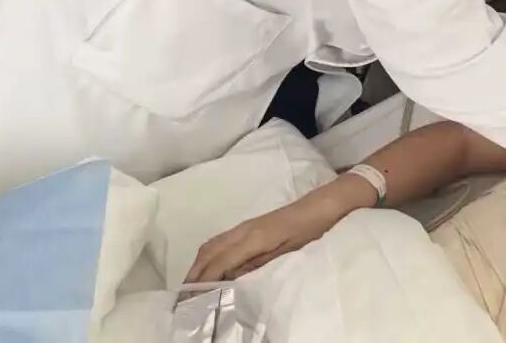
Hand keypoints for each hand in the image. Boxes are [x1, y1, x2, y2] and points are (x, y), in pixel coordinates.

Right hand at [185, 179, 370, 282]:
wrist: (324, 204)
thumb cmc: (311, 229)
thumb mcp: (288, 252)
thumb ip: (259, 264)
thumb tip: (230, 279)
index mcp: (253, 237)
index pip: (219, 262)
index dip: (202, 282)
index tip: (189, 301)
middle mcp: (243, 229)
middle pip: (209, 252)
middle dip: (193, 275)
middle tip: (181, 299)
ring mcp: (245, 226)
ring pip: (212, 245)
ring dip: (198, 265)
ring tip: (189, 287)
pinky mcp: (250, 225)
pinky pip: (220, 241)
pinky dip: (208, 255)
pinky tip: (208, 267)